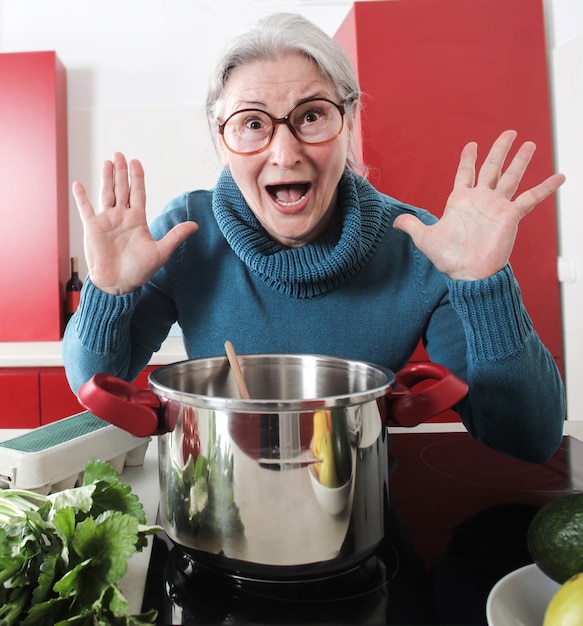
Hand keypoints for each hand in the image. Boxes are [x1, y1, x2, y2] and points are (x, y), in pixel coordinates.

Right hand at [72, 153, 197, 294]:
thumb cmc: (139, 271)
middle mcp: (122, 217)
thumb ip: (176, 236)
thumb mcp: (161, 252)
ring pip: (106, 194)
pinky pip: (85, 209)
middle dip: (122, 172)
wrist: (118, 284)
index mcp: (138, 220)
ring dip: (107, 178)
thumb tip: (195, 225)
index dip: (137, 178)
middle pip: (122, 189)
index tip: (136, 162)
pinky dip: (81, 197)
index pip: (138, 194)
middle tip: (120, 154)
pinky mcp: (92, 228)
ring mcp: (106, 221)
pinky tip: (78, 184)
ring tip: (108, 162)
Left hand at [393, 130, 564, 280]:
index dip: (468, 158)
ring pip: (511, 176)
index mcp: (460, 201)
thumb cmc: (449, 258)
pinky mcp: (511, 216)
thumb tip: (395, 223)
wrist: (468, 273)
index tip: (472, 144)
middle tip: (509, 132)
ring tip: (529, 144)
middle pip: (492, 167)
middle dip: (499, 149)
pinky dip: (545, 187)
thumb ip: (412, 226)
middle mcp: (480, 200)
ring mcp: (497, 206)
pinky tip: (560, 176)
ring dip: (520, 160)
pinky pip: (531, 198)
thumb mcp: (425, 238)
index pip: (465, 173)